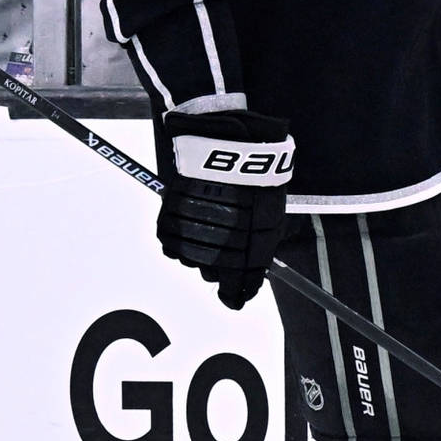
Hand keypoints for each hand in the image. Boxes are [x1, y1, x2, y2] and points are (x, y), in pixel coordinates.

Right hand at [158, 109, 293, 309]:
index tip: (237, 298)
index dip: (239, 290)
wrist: (227, 142)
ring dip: (201, 250)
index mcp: (255, 240)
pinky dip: (181, 239)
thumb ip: (261, 243)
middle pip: (215, 272)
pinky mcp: (171, 222)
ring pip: (193, 260)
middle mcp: (223, 242)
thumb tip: (250, 280)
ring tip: (210, 222)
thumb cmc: (255, 173)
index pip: (243, 280)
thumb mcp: (269, 209)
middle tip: (225, 244)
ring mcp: (195, 233)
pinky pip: (173, 246)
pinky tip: (193, 221)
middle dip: (221, 266)